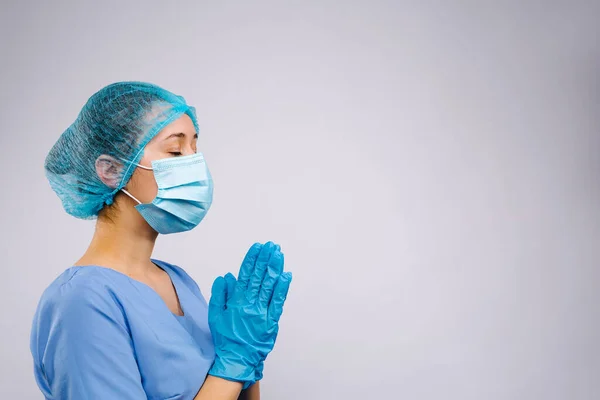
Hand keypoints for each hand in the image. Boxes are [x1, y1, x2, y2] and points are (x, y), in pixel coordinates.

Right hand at [208, 242, 291, 385]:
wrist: (236, 359)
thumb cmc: (226, 338)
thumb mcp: (216, 316)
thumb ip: (220, 295)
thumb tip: (226, 276)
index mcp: (237, 301)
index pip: (245, 275)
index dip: (252, 259)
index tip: (257, 247)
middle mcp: (250, 304)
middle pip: (259, 277)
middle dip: (265, 259)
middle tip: (271, 245)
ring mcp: (262, 312)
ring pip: (269, 285)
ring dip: (274, 268)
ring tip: (278, 254)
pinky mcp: (271, 321)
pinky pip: (278, 302)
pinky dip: (282, 288)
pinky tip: (286, 275)